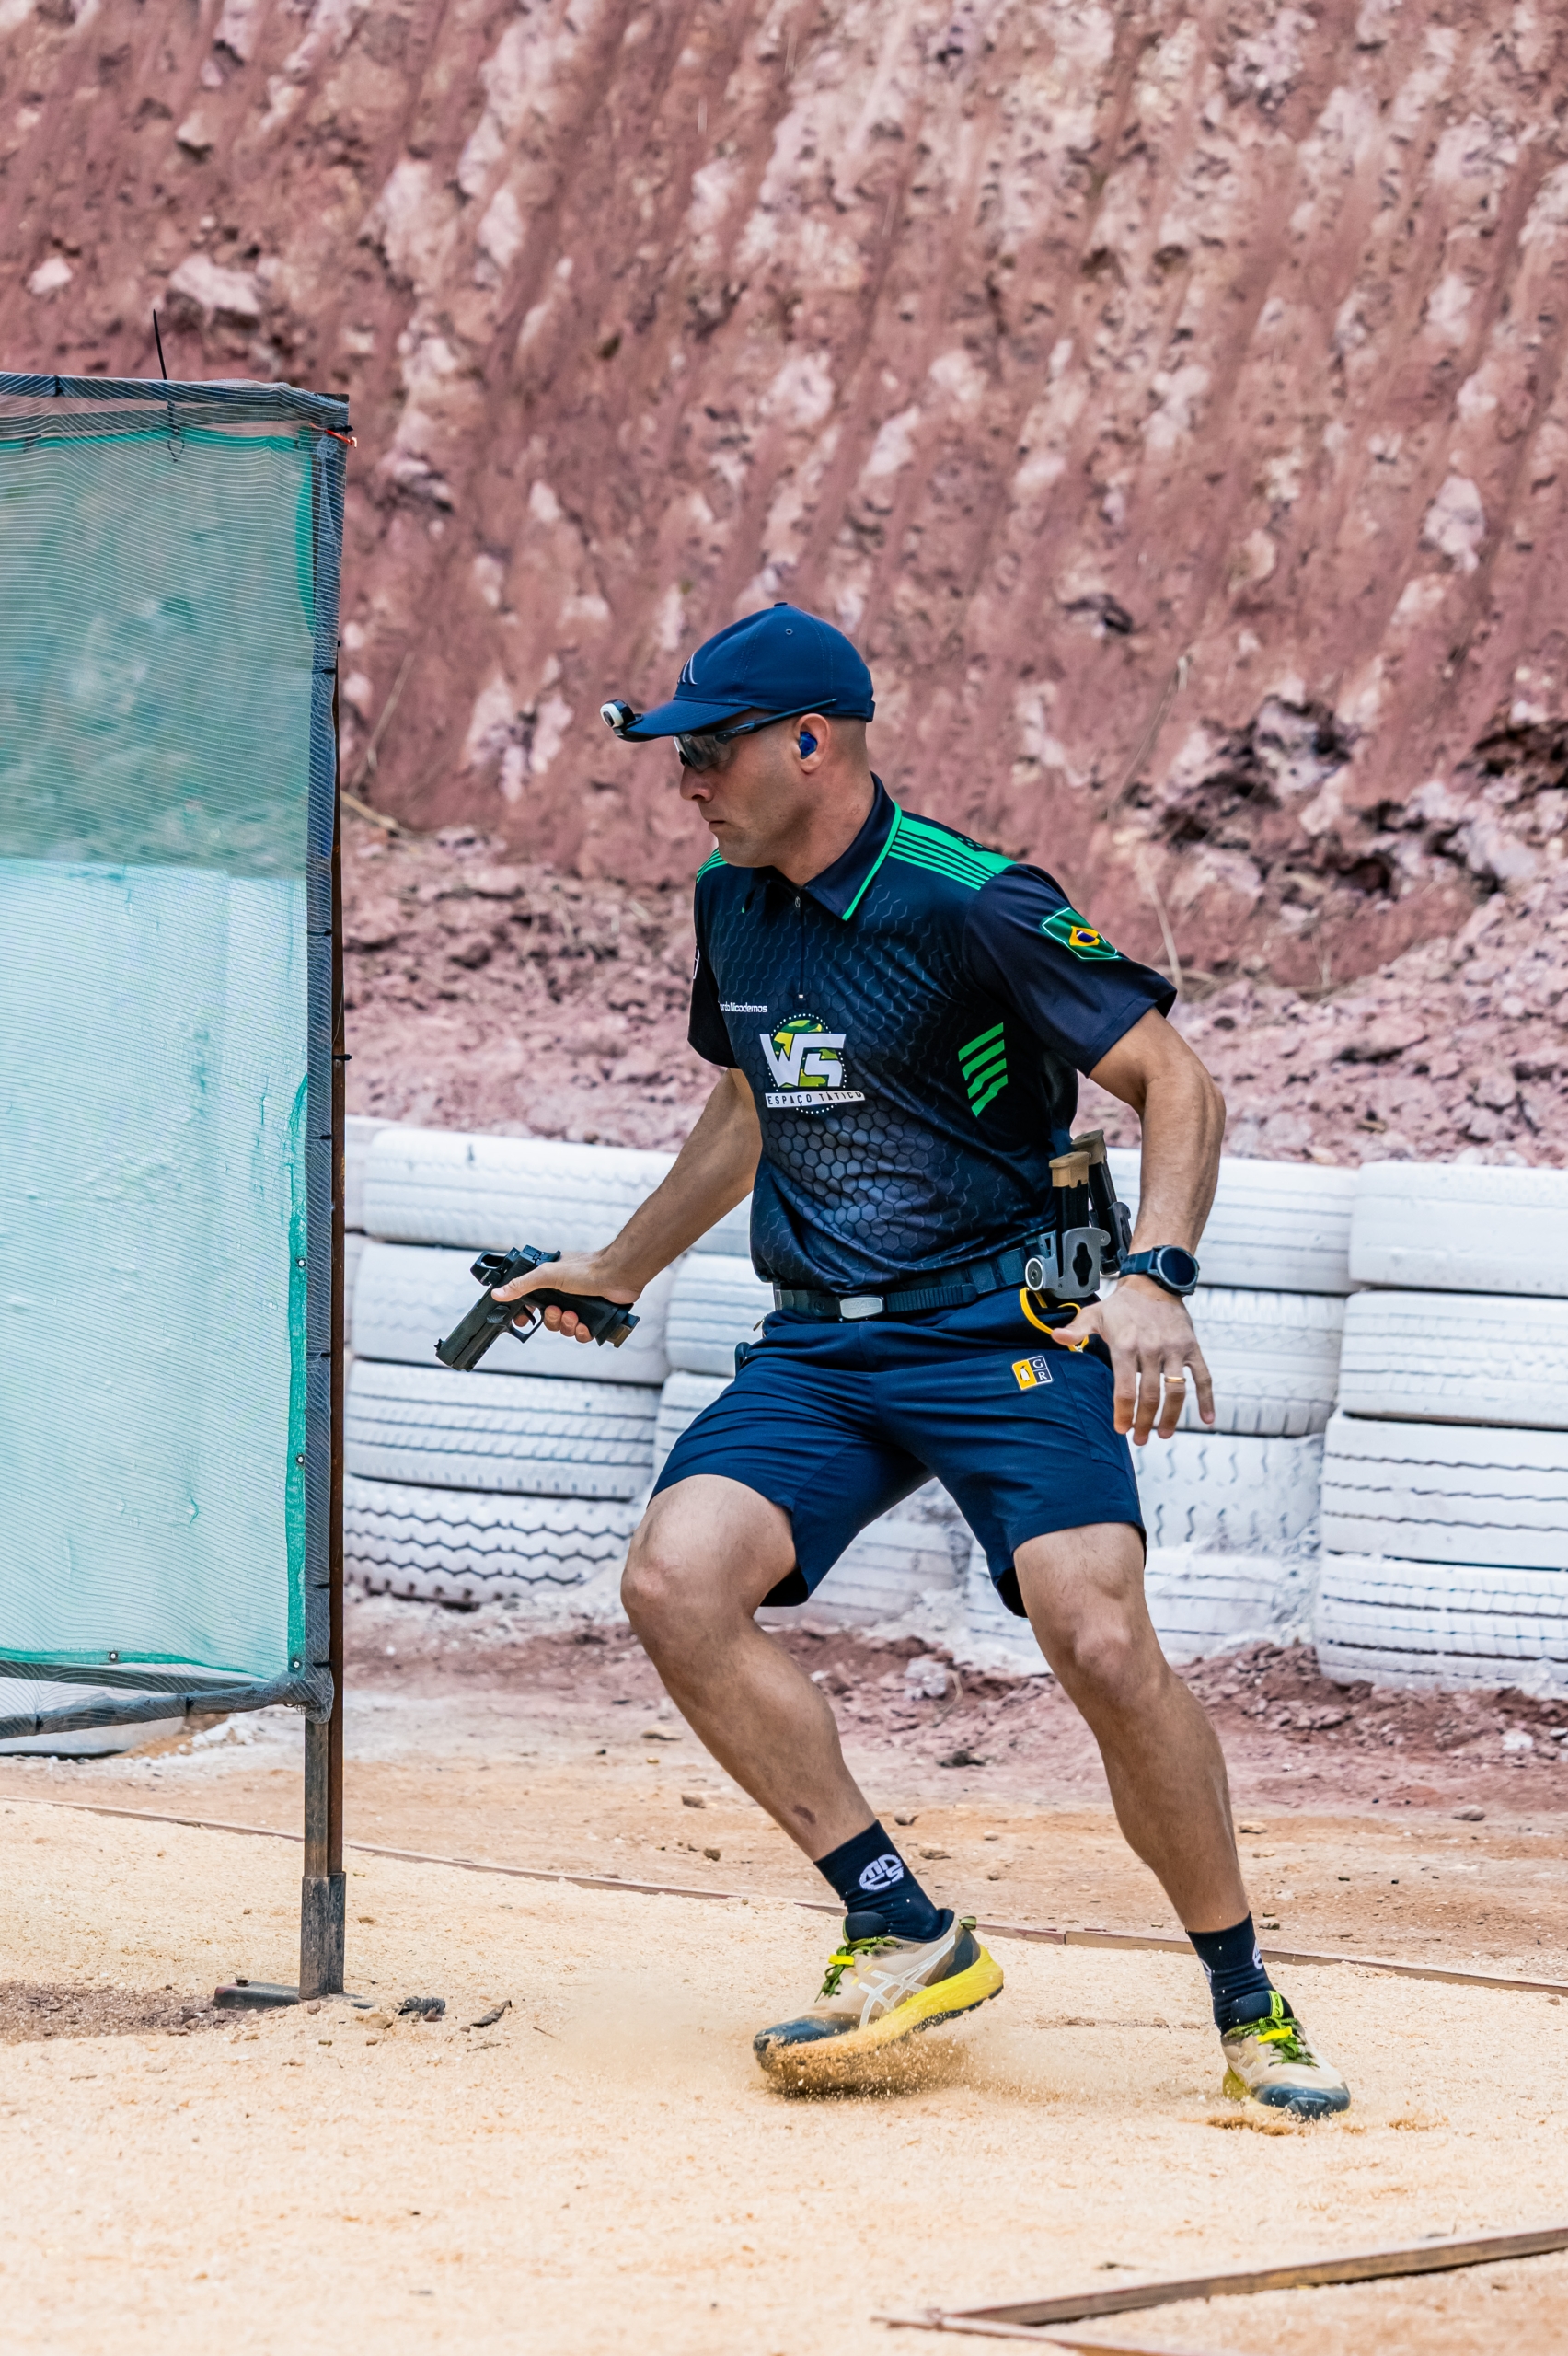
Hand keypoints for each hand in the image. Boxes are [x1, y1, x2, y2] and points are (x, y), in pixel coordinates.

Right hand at [489, 1251, 636, 1345]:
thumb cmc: (587, 1268)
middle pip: (548, 1319)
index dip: (526, 1312)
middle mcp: (565, 1294)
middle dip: (551, 1319)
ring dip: (567, 1326)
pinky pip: (581, 1334)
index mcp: (551, 1282)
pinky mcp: (595, 1317)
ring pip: (564, 1328)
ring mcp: (580, 1306)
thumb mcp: (548, 1275)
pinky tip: (584, 1325)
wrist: (619, 1274)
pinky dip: (581, 1332)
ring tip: (574, 1316)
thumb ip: (522, 1284)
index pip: (531, 1300)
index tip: (524, 1318)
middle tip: (557, 1310)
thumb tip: (498, 1292)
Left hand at [1054, 1275, 1213, 1443]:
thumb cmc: (1121, 1305)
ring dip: (1171, 1417)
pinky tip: (1207, 1419)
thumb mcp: (1094, 1315)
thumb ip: (1076, 1331)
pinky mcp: (1192, 1347)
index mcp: (1125, 1346)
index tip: (1121, 1429)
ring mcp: (1174, 1349)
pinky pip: (1204, 1377)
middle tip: (1139, 1440)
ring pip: (1176, 1391)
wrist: (1153, 1283)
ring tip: (1163, 1435)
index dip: (1123, 1413)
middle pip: (1149, 1395)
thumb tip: (1055, 1337)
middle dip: (1144, 1422)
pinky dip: (1207, 1399)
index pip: (1124, 1389)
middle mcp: (1151, 1349)